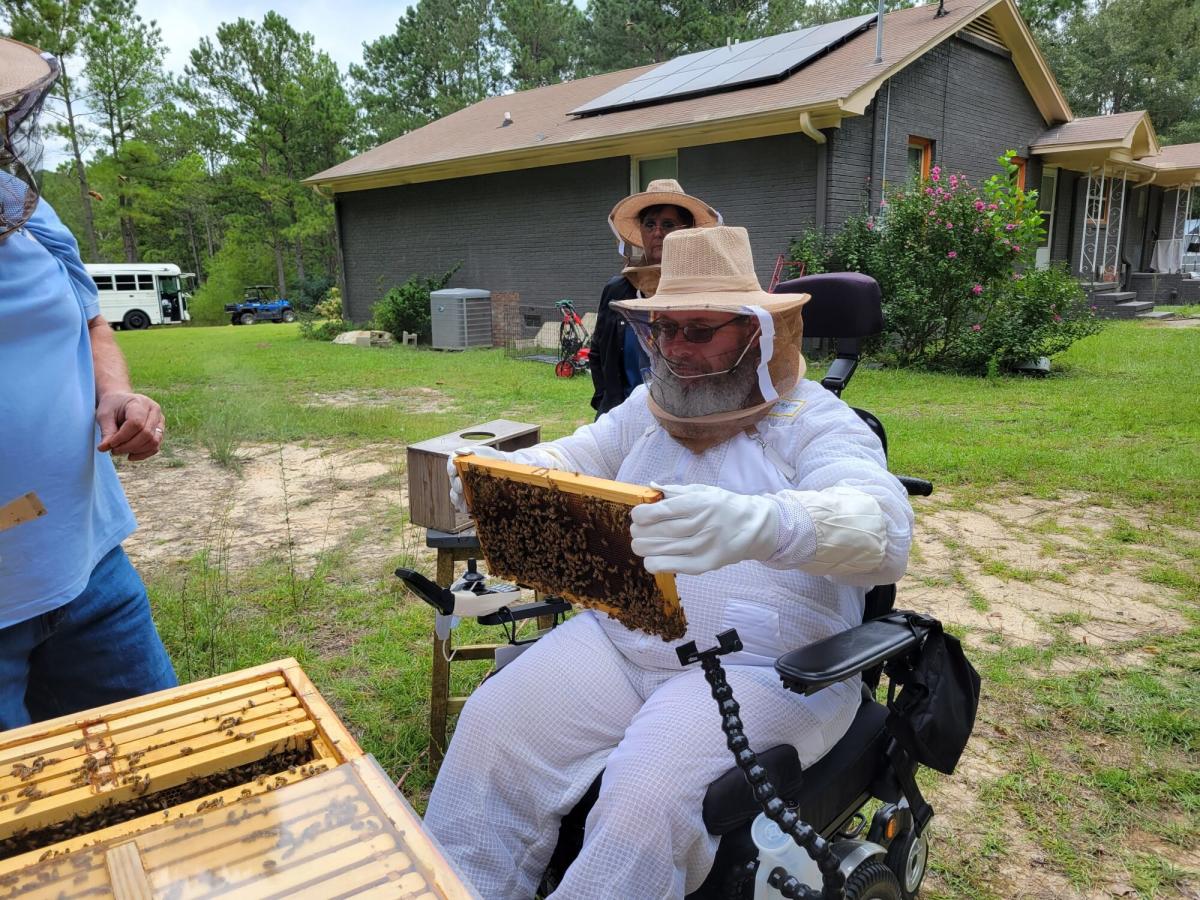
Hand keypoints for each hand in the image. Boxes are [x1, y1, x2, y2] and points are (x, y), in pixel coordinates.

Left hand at [96, 391, 163, 460]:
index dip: (122, 437)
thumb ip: (106, 431)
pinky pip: (155, 447)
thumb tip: (103, 448)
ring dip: (135, 451)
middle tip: (113, 450)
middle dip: (128, 446)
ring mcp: (160, 421)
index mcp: (140, 402)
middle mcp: (154, 411)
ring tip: (120, 451)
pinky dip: (143, 454)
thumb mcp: (104, 415)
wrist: (121, 402)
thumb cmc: (112, 407)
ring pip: (153, 442)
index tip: (110, 443)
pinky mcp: (160, 431)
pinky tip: (130, 456)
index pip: (136, 423)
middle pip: (146, 434)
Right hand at [447, 445, 507, 514]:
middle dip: (455, 484)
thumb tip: (459, 452)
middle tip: (461, 487)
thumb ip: (472, 451)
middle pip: (453, 482)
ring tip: (461, 500)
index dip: (450, 468)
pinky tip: (467, 508)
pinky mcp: (470, 499)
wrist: (505, 468)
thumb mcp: (484, 451)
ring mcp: (464, 489)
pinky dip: (463, 506)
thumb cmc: (492, 458)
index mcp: (460, 464)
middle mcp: (459, 477)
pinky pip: (463, 504)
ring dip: (457, 498)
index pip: (451, 465)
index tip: (454, 470)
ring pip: (455, 495)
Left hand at [630, 483, 778, 574]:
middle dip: (640, 531)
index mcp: (701, 503)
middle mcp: (703, 525)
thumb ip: (677, 490)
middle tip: (636, 530)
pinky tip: (650, 559)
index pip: (665, 510)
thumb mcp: (704, 491)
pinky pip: (673, 566)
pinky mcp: (705, 564)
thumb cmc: (724, 507)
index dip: (644, 514)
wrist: (755, 527)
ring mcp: (704, 546)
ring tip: (639, 543)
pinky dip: (656, 563)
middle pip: (661, 531)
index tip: (637, 515)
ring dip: (644, 547)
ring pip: (663, 549)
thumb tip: (652, 487)